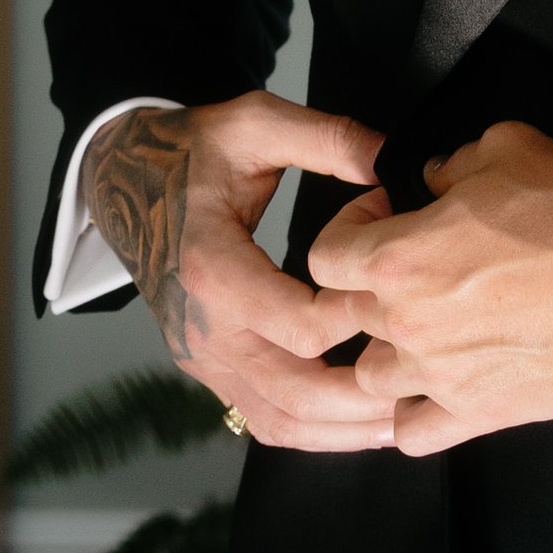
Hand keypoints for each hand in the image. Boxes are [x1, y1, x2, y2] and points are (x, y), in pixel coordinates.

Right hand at [83, 92, 394, 451]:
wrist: (124, 183)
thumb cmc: (189, 152)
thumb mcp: (253, 122)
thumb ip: (326, 138)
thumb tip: (393, 160)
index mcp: (212, 269)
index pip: (301, 328)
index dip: (362, 318)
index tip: (403, 291)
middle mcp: (205, 328)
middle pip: (297, 395)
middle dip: (368, 395)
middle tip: (428, 378)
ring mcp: (204, 358)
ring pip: (282, 423)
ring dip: (347, 429)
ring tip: (408, 414)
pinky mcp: (210, 370)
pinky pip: (265, 419)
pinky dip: (317, 431)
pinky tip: (361, 420)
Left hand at [306, 118, 552, 455]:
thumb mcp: (507, 147)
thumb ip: (452, 164)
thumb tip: (436, 179)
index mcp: (399, 258)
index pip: (325, 257)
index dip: (348, 231)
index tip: (386, 220)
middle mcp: (407, 322)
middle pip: (346, 318)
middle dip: (371, 289)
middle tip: (419, 271)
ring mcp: (440, 375)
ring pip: (372, 377)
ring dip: (390, 353)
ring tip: (429, 332)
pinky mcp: (480, 414)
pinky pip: (414, 434)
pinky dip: (416, 416)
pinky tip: (438, 392)